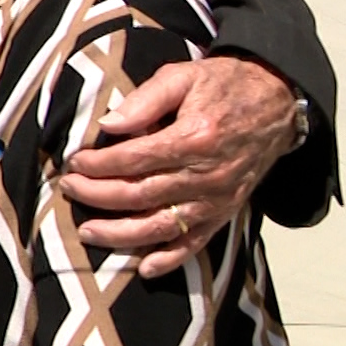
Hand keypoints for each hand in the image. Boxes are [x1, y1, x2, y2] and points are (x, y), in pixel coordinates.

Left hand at [61, 56, 297, 277]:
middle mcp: (206, 175)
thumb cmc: (223, 85)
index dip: (99, 164)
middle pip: (140, 195)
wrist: (276, 102)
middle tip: (69, 189)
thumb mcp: (183, 77)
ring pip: (161, 225)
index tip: (73, 163)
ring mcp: (216, 199)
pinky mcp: (225, 213)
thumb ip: (145, 100)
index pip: (134, 159)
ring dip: (121, 234)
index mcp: (194, 138)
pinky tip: (144, 268)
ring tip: (87, 232)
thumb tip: (107, 125)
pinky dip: (170, 259)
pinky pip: (195, 242)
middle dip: (98, 196)